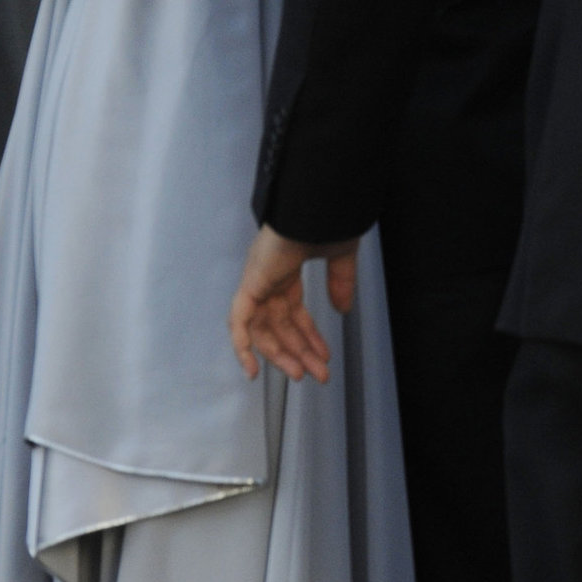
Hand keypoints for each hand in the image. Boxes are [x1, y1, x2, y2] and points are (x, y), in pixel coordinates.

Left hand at [229, 225, 360, 384]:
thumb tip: (342, 309)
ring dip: (281, 355)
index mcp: (285, 270)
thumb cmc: (323, 219)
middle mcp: (268, 279)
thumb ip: (340, 283)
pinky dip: (243, 346)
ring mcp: (257, 282)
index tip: (323, 356)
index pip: (293, 313)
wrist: (314, 208)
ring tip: (301, 374)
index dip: (308, 337)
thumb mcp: (339, 256)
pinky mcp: (250, 285)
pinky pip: (239, 322)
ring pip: (263, 330)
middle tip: (316, 374)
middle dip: (299, 352)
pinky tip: (252, 369)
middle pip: (279, 326)